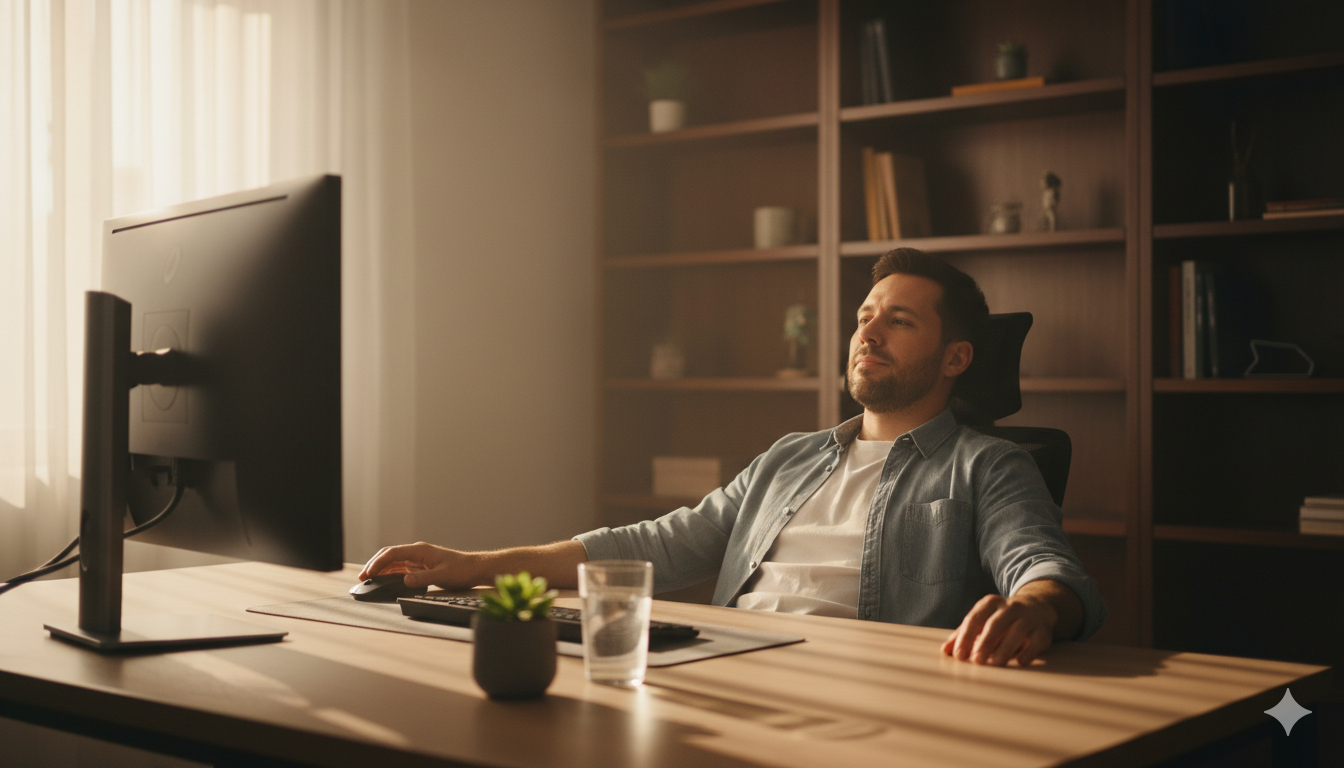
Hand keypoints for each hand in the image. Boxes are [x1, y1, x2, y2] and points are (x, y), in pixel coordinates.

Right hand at [357, 542, 480, 589]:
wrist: (474, 568)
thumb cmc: (461, 570)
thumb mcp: (441, 576)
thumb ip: (422, 579)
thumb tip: (404, 580)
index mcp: (420, 550)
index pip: (393, 553)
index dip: (378, 563)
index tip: (368, 573)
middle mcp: (417, 552)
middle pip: (389, 555)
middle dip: (374, 565)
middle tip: (362, 577)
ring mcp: (418, 559)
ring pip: (393, 562)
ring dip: (380, 569)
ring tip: (368, 580)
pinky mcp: (421, 566)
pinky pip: (401, 568)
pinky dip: (389, 573)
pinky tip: (383, 580)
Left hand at [941, 593, 1056, 666]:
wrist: (1037, 608)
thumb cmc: (1001, 620)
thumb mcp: (982, 621)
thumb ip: (963, 635)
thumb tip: (945, 651)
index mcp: (990, 603)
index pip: (975, 618)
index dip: (966, 637)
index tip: (959, 655)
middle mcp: (1010, 607)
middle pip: (995, 624)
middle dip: (985, 642)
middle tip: (976, 661)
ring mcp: (1028, 617)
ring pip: (1017, 631)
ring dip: (1005, 648)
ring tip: (995, 663)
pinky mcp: (1043, 630)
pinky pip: (1036, 641)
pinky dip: (1028, 652)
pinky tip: (1019, 662)